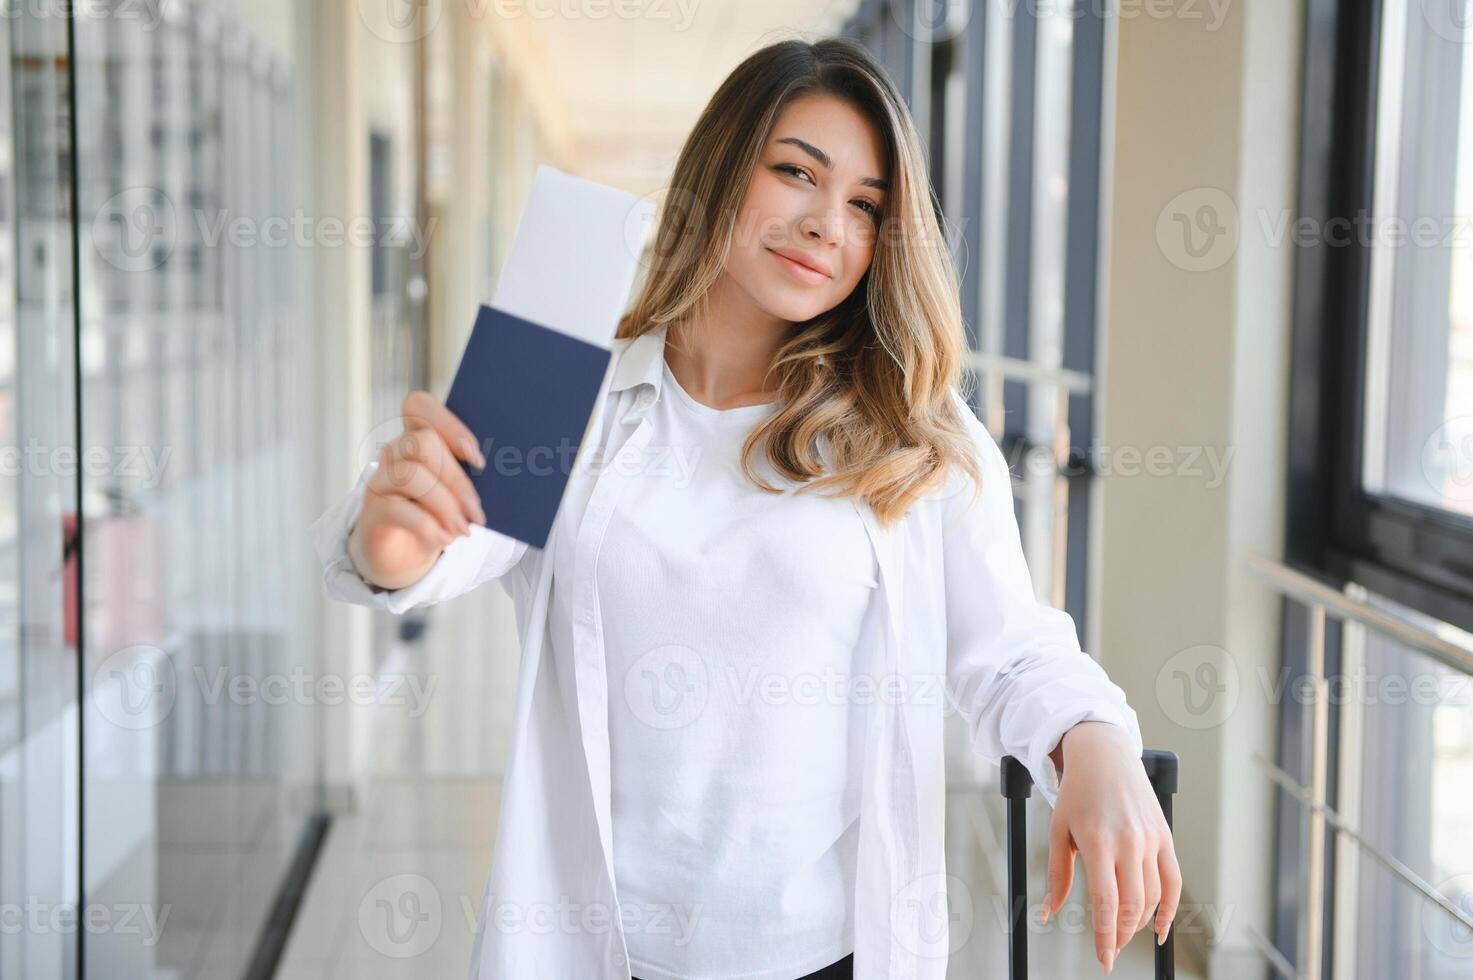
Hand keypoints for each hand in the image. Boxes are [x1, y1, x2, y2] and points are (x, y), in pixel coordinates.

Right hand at [348, 390, 487, 589]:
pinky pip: (396, 508)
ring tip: (464, 528)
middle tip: (477, 510)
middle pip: (422, 442)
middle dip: (456, 478)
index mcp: (417, 438)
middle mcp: (395, 453)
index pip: (419, 406)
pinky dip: (427, 525)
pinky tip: (445, 537)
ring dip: (444, 503)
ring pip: (410, 474)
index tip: (478, 459)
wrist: (404, 556)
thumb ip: (472, 480)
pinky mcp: (371, 511)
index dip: (449, 425)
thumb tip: (503, 480)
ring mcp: (380, 480)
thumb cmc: (438, 517)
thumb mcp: (458, 496)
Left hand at [1039, 721, 1180, 973]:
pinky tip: (1160, 928)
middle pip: (1131, 905)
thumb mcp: (1058, 831)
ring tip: (1123, 932)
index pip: (1105, 903)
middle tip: (1110, 948)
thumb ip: (1058, 876)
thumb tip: (1048, 913)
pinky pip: (1174, 881)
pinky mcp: (1165, 836)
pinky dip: (1170, 909)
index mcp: (1097, 841)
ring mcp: (1150, 840)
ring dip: (1139, 923)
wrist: (1104, 757)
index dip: (1105, 937)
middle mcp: (1128, 842)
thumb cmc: (1076, 793)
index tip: (1104, 961)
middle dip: (1120, 935)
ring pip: (1153, 897)